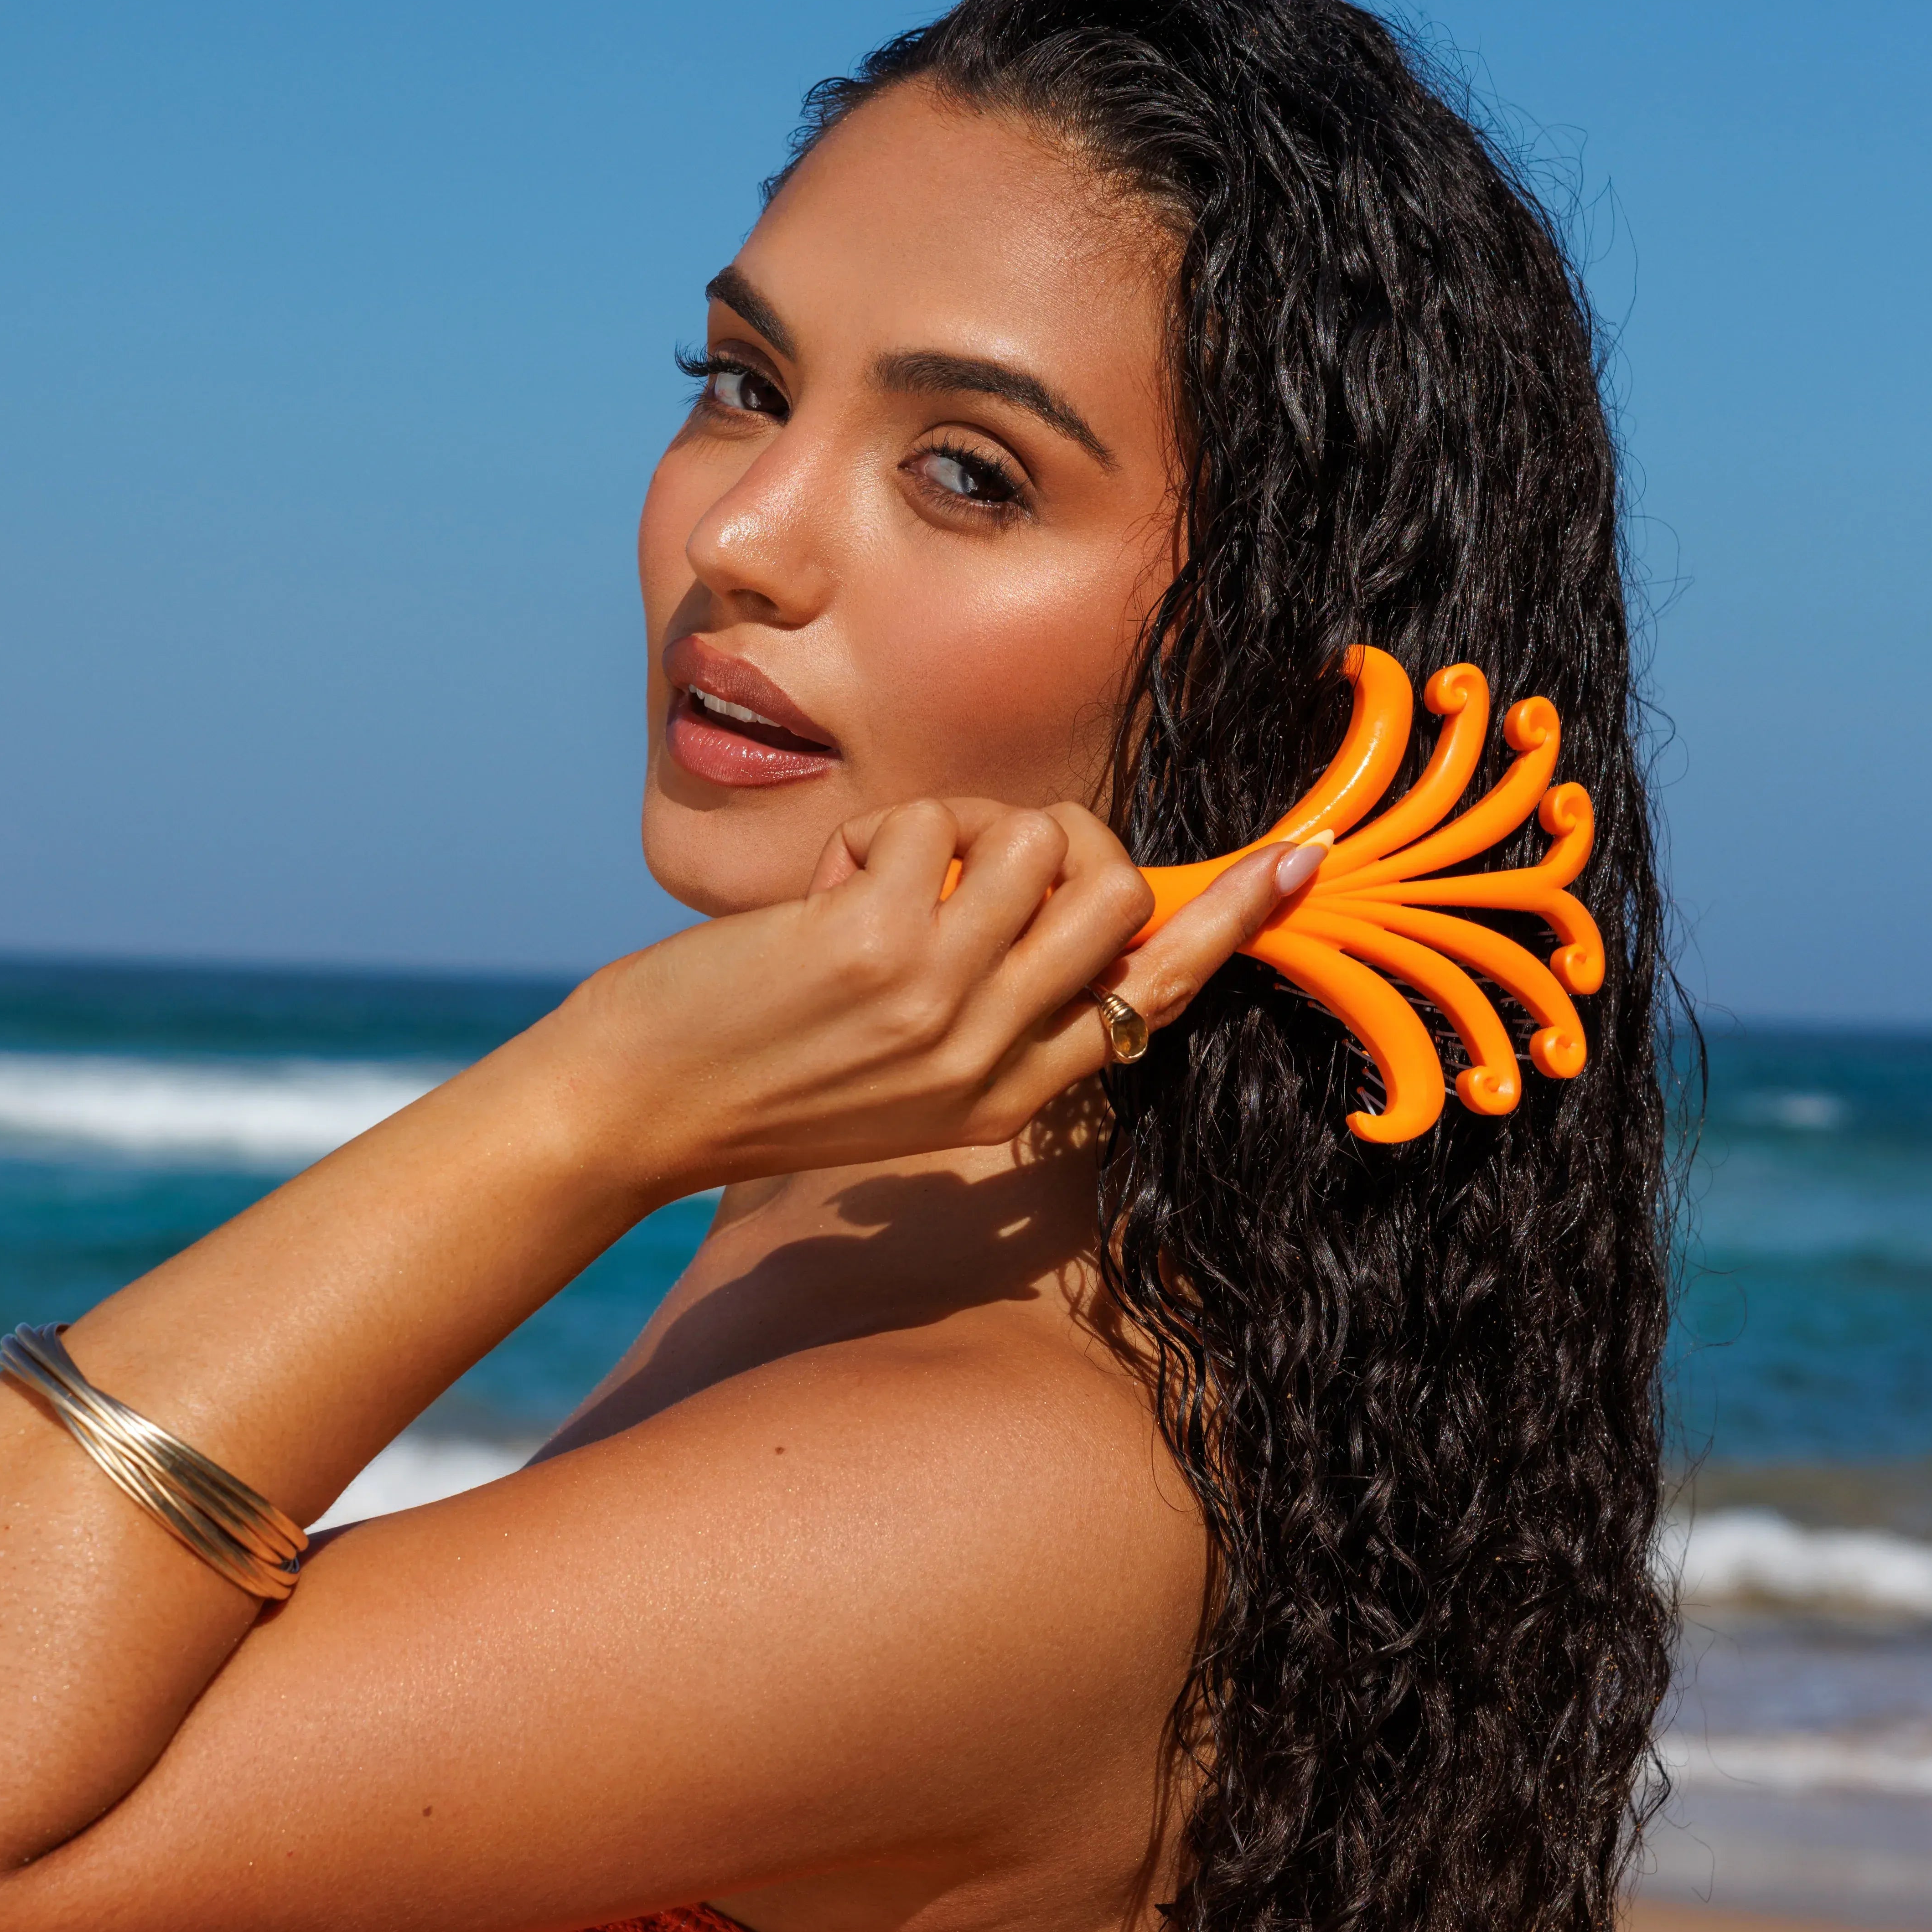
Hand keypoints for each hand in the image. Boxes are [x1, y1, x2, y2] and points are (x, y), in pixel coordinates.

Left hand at [582, 797, 1306, 1196]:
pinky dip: (881, 829)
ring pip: (1035, 840)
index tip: (1297, 862)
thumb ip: (994, 1007)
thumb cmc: (762, 1077)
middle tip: (980, 854)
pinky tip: (827, 889)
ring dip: (962, 825)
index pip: (1158, 998)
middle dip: (1064, 837)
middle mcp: (991, 1054)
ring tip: (888, 876)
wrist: (634, 1111)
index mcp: (1009, 1094)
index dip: (1233, 923)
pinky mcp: (875, 944)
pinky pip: (935, 820)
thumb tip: (1055, 890)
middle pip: (1117, 894)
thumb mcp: (906, 1078)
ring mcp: (939, 999)